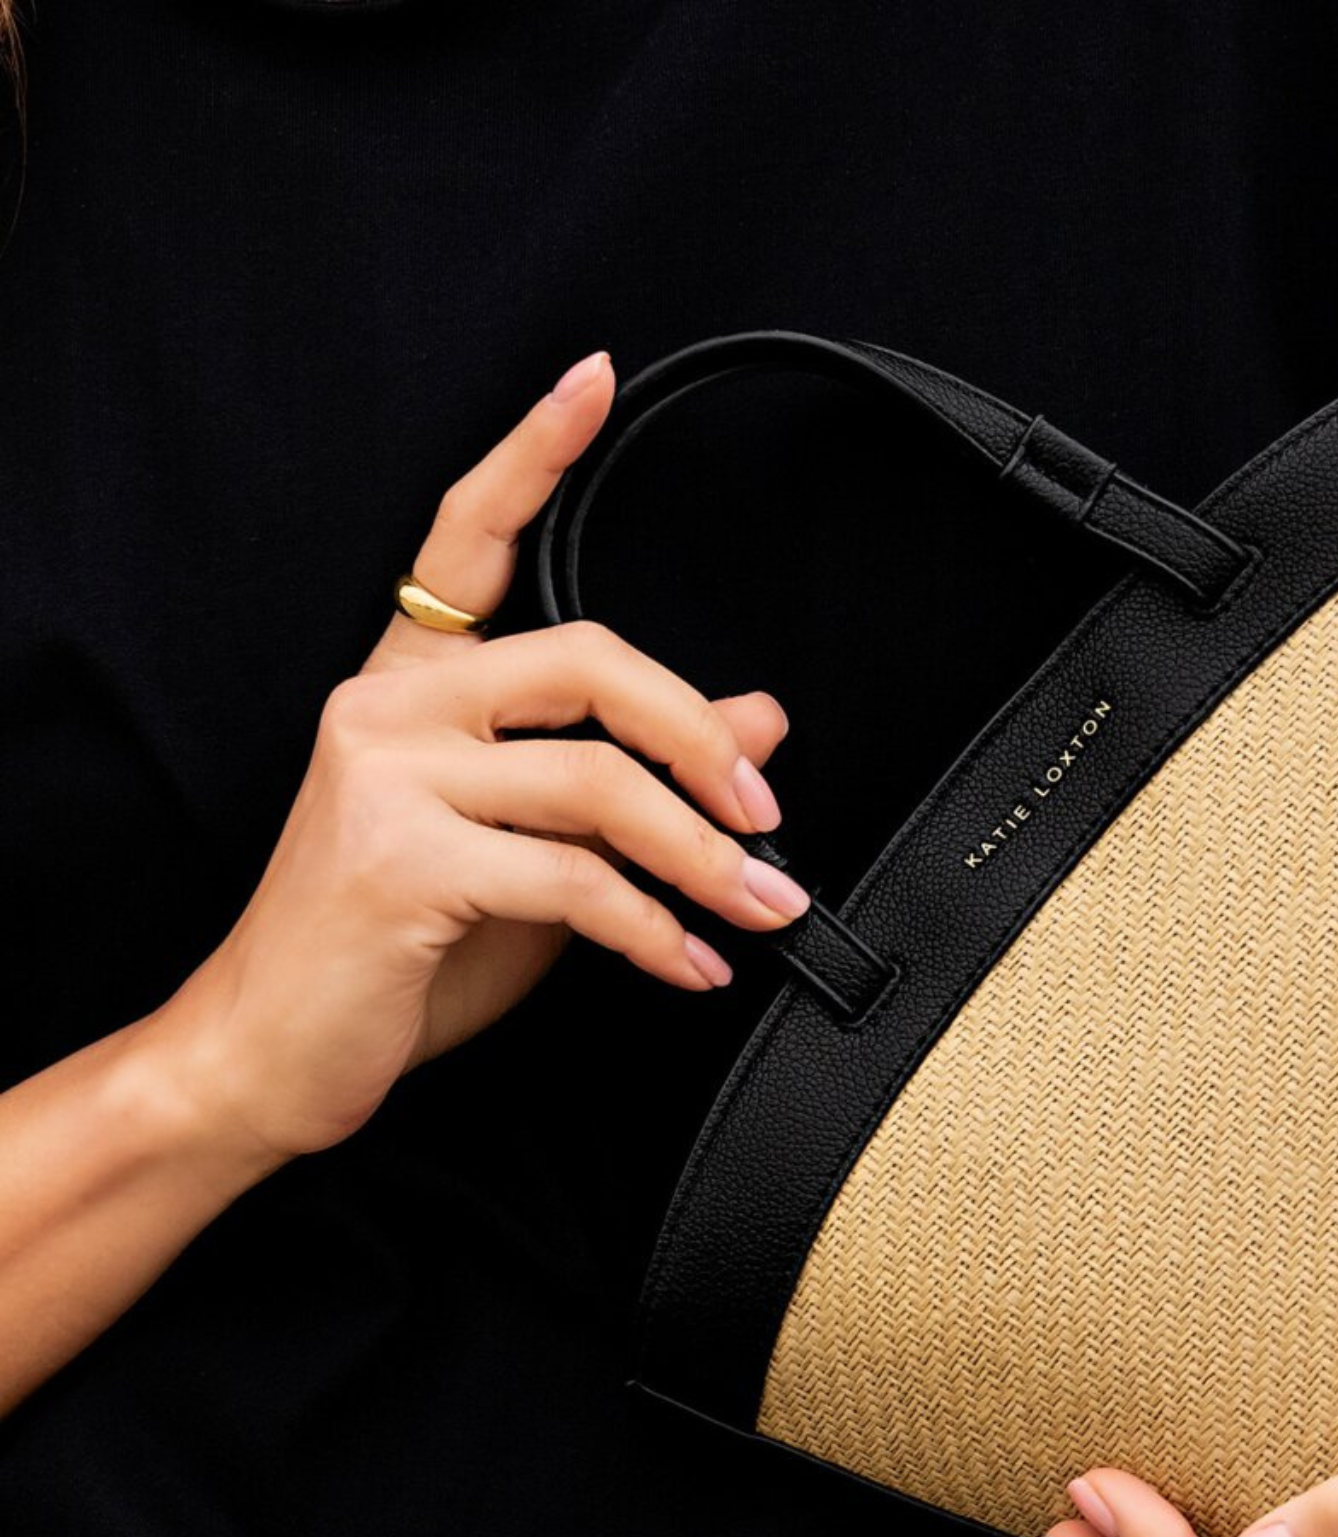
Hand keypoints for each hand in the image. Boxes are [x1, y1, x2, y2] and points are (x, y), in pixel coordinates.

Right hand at [139, 350, 812, 1165]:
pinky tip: (689, 963)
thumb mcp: (537, 856)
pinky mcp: (395, 860)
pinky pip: (570, 879)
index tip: (592, 380)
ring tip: (761, 907)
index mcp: (411, 688)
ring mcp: (385, 778)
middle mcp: (389, 709)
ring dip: (703, 857)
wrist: (271, 1054)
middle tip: (767, 809)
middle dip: (699, 738)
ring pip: (596, 783)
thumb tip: (759, 721)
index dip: (529, 455)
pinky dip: (652, 929)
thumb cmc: (397, 955)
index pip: (463, 541)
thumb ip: (629, 781)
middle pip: (586, 660)